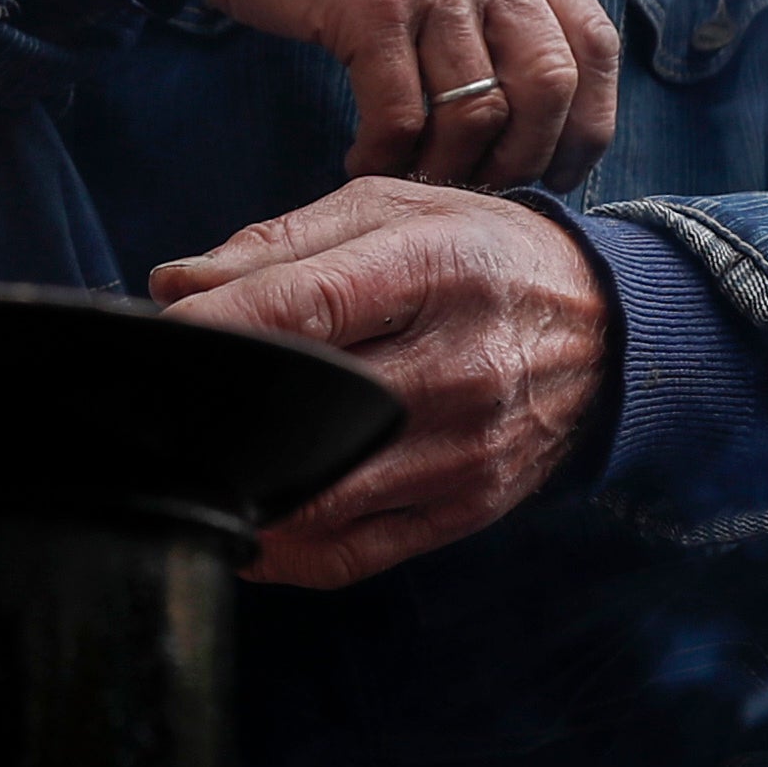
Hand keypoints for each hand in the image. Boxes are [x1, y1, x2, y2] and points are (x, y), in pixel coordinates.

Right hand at [121, 0, 619, 189]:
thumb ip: (499, 7)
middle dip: (523, 160)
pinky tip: (362, 160)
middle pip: (552, 86)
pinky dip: (386, 157)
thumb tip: (544, 117)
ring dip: (446, 168)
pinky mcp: (372, 1)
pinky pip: (402, 116)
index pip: (596, 48)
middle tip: (479, 190)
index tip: (551, 174)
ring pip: (478, 112)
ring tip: (412, 180)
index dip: (584, 127)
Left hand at [154, 180, 609, 584]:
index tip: (158, 341)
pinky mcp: (465, 509)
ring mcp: (463, 450)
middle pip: (307, 409)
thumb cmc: (485, 256)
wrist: (609, 330)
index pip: (306, 306)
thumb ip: (281, 244)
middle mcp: (456, 365)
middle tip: (165, 406)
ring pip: (319, 498)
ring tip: (201, 463)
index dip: (218, 328)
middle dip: (220, 413)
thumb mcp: (397, 212)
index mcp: (434, 270)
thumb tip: (177, 285)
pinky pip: (352, 554)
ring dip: (244, 489)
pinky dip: (285, 553)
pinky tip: (249, 526)